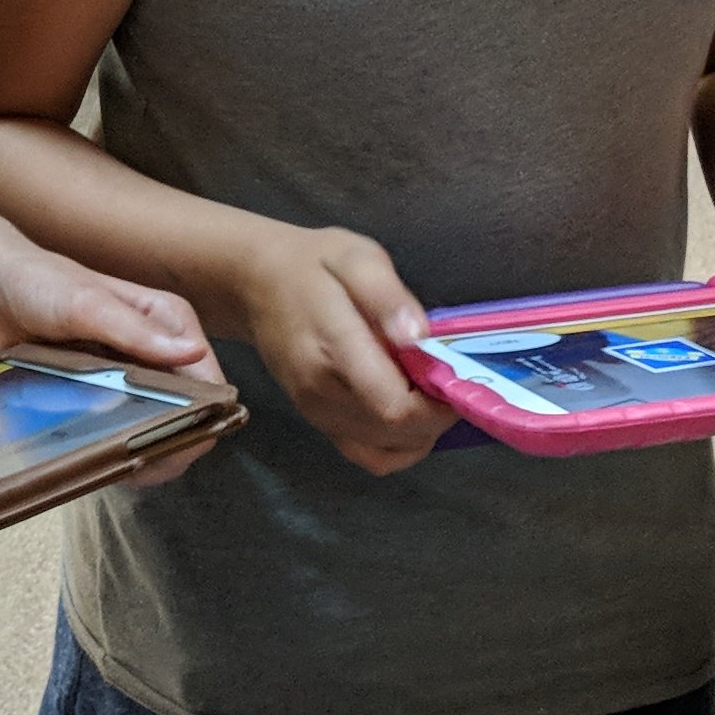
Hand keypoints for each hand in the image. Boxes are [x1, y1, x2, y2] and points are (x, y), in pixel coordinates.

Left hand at [0, 218, 226, 488]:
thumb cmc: (37, 281)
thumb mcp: (86, 303)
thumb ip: (135, 330)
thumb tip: (190, 353)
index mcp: (169, 323)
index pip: (209, 383)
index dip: (202, 418)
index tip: (174, 444)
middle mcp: (158, 354)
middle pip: (188, 417)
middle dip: (169, 444)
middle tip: (133, 460)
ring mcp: (131, 380)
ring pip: (155, 433)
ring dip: (139, 453)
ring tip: (109, 459)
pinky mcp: (102, 399)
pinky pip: (119, 436)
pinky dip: (113, 451)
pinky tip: (95, 455)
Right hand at [238, 225, 451, 475]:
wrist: (257, 285)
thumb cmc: (313, 266)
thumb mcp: (356, 257)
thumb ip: (388, 296)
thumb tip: (419, 338)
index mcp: (334, 349)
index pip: (396, 407)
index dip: (438, 404)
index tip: (457, 376)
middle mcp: (322, 393)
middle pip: (396, 433)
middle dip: (437, 415)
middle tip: (450, 378)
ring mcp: (317, 413)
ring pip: (387, 450)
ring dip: (422, 431)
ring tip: (430, 392)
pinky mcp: (319, 422)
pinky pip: (369, 456)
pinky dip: (400, 446)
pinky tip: (411, 417)